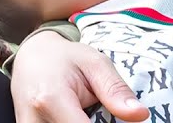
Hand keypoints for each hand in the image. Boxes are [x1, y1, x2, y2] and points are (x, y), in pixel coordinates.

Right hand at [11, 31, 147, 122]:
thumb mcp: (95, 64)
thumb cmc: (66, 58)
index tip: (119, 122)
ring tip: (89, 114)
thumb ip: (115, 91)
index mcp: (50, 99)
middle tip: (101, 114)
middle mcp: (33, 119)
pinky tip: (78, 118)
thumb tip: (141, 115)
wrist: (31, 57)